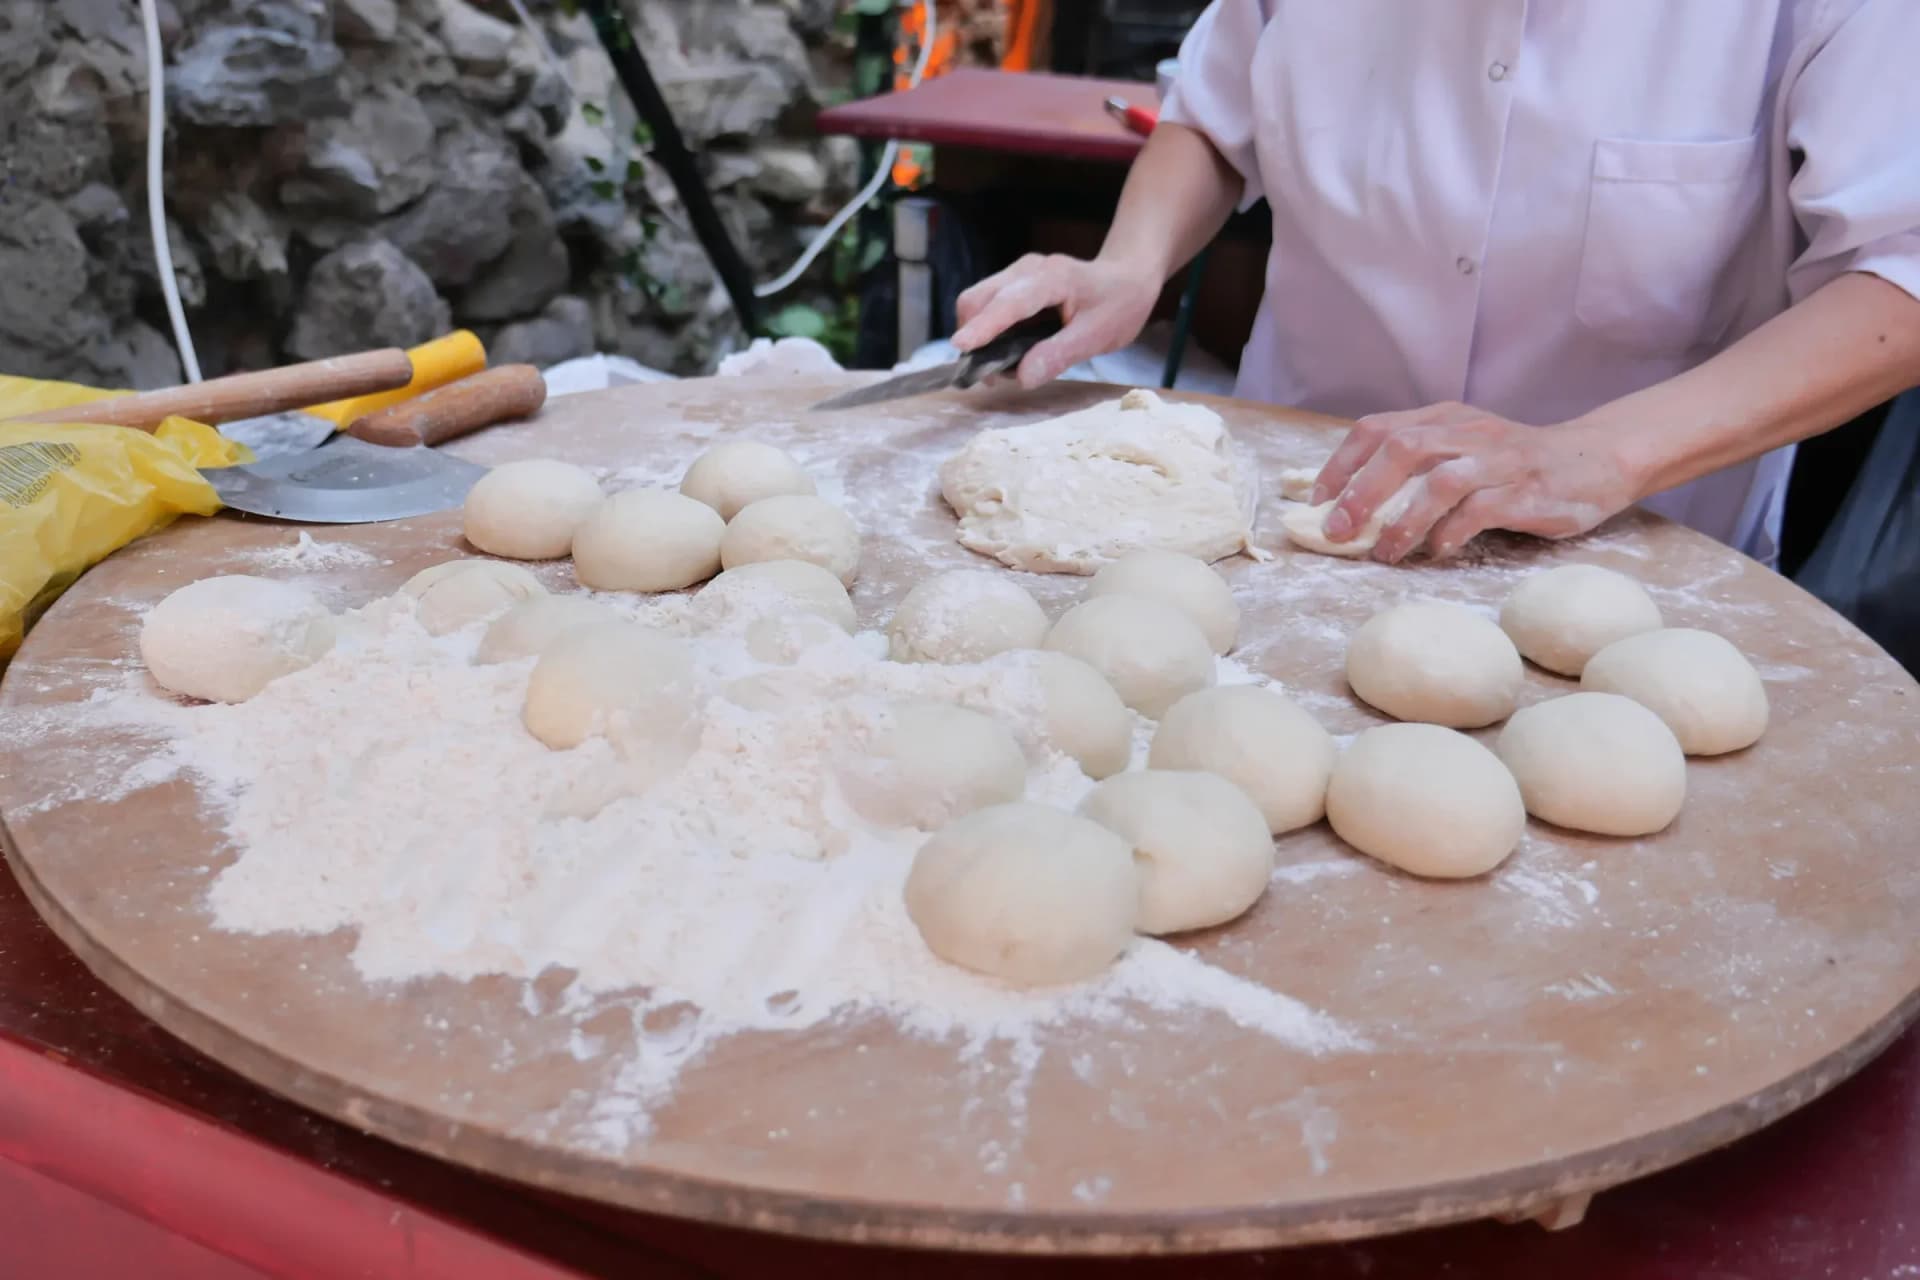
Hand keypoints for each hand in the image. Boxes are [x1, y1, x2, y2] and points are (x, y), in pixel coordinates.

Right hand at [952, 254, 1159, 388]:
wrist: (1127, 278)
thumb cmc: (1117, 305)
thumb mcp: (1097, 335)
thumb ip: (1059, 354)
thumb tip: (1022, 377)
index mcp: (1052, 279)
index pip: (1009, 302)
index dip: (984, 325)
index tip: (961, 347)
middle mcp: (1027, 270)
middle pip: (978, 299)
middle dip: (972, 336)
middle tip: (989, 376)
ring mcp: (1016, 273)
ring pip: (976, 302)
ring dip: (977, 336)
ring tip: (999, 367)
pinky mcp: (1012, 283)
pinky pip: (986, 306)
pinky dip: (986, 331)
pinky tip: (1006, 351)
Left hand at [1309, 402, 1640, 562]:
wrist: (1597, 459)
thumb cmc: (1517, 464)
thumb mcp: (1464, 448)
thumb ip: (1418, 466)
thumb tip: (1353, 505)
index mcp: (1445, 418)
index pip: (1377, 428)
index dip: (1341, 465)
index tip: (1318, 503)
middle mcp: (1469, 432)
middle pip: (1402, 447)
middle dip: (1362, 491)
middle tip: (1339, 530)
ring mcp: (1500, 460)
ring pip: (1441, 480)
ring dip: (1403, 519)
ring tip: (1383, 551)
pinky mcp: (1528, 491)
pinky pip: (1481, 510)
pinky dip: (1450, 533)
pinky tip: (1435, 552)